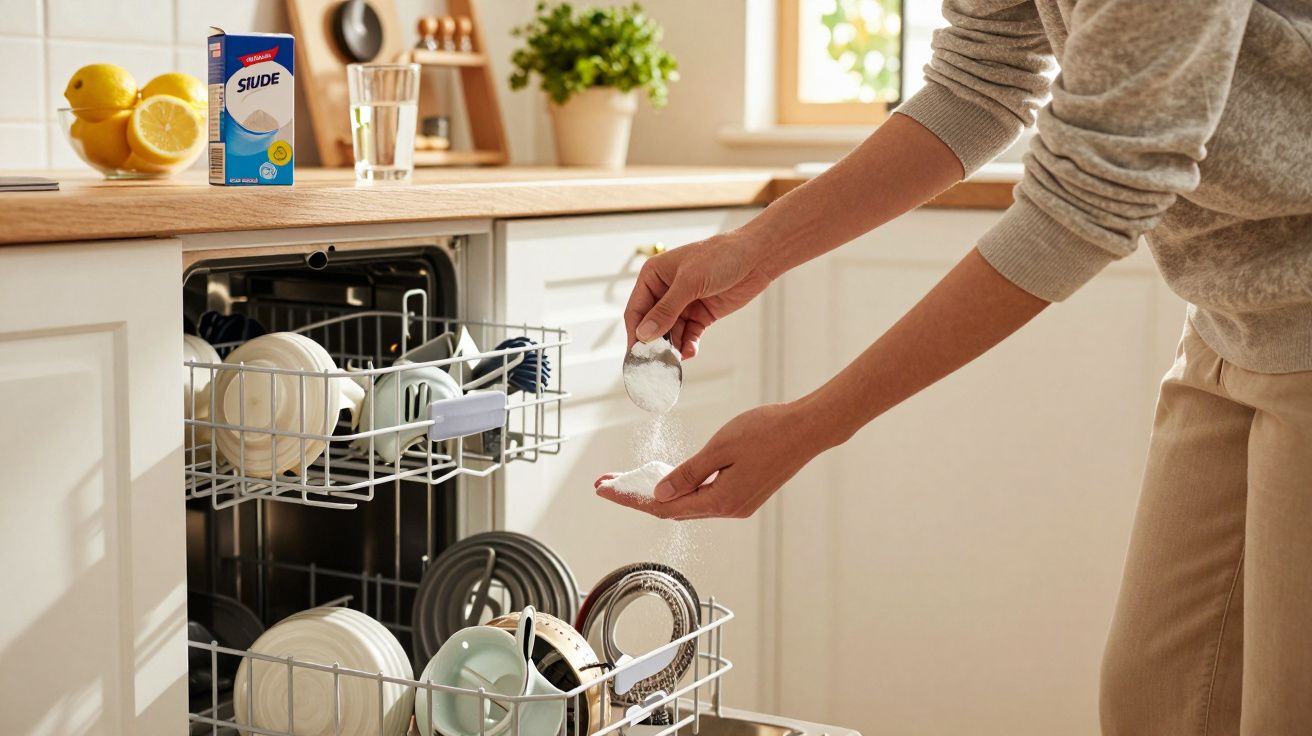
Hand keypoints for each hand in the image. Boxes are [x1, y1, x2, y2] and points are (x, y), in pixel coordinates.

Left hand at [596, 402, 832, 519]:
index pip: (663, 506)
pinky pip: (705, 497)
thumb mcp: (720, 448)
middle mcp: (729, 509)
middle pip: (673, 509)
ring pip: (689, 504)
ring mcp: (739, 504)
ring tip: (631, 482)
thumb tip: (659, 494)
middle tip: (608, 484)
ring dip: (660, 494)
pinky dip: (683, 490)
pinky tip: (670, 479)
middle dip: (638, 497)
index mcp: (721, 500)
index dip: (631, 498)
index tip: (605, 490)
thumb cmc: (768, 432)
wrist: (808, 429)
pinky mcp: (746, 494)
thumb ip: (688, 473)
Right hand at [626, 231, 773, 358]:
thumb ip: (666, 310)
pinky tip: (690, 351)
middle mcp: (665, 290)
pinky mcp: (701, 314)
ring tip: (676, 359)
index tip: (636, 354)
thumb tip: (643, 334)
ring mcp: (684, 304)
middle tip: (657, 361)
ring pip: (671, 333)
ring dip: (673, 346)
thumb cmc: (720, 257)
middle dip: (655, 342)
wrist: (756, 257)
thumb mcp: (689, 282)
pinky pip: (689, 334)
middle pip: (652, 324)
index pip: (636, 309)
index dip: (635, 332)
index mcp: (654, 276)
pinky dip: (688, 344)